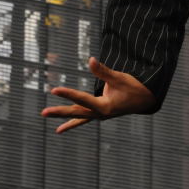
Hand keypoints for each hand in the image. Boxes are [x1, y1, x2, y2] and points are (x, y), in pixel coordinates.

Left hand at [40, 56, 156, 133]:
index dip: (68, 94)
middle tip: (43, 112)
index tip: (54, 90)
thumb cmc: (133, 87)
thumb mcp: (119, 78)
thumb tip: (90, 60)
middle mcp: (100, 114)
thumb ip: (103, 71)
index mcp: (105, 106)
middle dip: (59, 112)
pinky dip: (72, 123)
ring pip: (78, 117)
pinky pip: (83, 120)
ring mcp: (99, 116)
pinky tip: (61, 129)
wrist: (145, 100)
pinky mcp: (100, 114)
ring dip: (63, 118)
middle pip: (76, 113)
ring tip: (49, 120)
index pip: (82, 99)